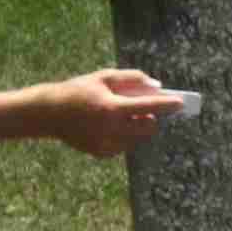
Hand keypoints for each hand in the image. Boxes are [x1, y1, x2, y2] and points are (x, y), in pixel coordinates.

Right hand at [46, 69, 181, 156]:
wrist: (50, 113)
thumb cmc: (79, 90)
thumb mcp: (104, 77)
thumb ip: (132, 79)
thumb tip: (157, 87)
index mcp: (112, 108)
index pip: (148, 107)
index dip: (167, 105)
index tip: (180, 103)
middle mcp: (111, 129)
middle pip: (148, 128)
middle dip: (151, 118)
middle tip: (146, 110)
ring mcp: (106, 144)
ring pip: (138, 138)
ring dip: (137, 127)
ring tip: (120, 115)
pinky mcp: (102, 153)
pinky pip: (124, 145)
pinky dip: (124, 136)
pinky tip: (108, 126)